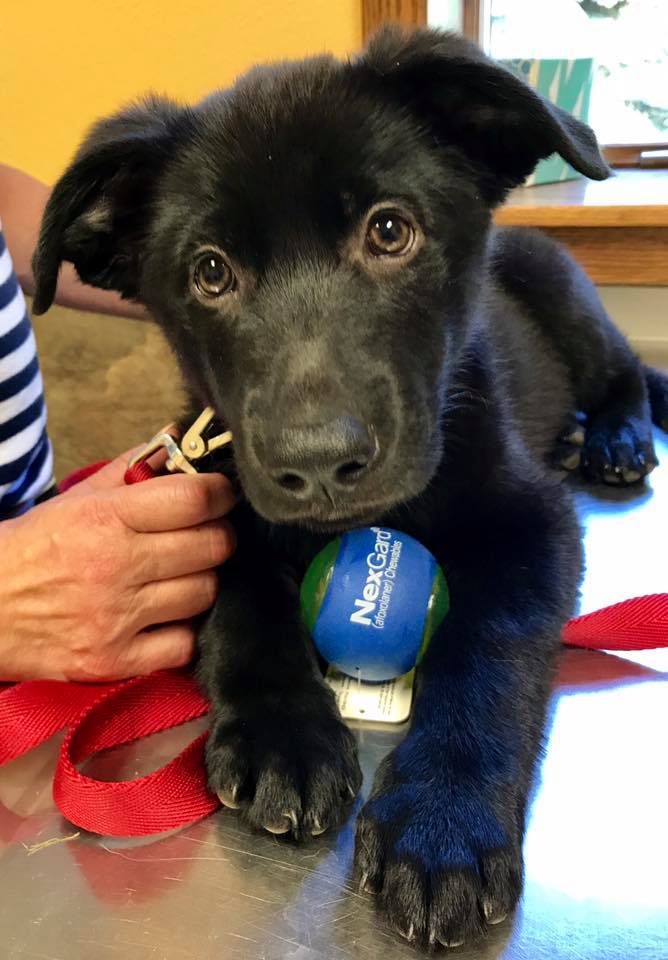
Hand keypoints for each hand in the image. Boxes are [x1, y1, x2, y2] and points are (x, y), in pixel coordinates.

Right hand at [0, 451, 235, 680]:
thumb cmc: (36, 547)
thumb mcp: (79, 498)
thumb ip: (133, 467)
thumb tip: (179, 437)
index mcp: (106, 517)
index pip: (195, 499)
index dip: (220, 493)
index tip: (220, 496)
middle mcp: (115, 565)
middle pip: (212, 547)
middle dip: (217, 536)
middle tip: (204, 536)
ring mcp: (116, 617)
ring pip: (205, 593)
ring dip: (202, 582)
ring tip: (181, 577)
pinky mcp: (114, 661)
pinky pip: (184, 645)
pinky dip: (182, 632)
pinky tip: (165, 618)